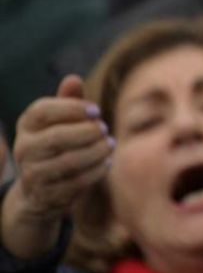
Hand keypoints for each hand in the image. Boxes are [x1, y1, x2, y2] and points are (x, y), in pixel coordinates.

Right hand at [1, 75, 113, 258]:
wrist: (41, 189)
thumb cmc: (58, 143)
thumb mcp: (61, 121)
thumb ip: (69, 100)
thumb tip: (73, 78)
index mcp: (26, 125)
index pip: (42, 110)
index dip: (71, 108)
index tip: (96, 110)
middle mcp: (24, 149)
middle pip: (56, 137)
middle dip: (87, 131)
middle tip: (105, 128)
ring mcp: (33, 173)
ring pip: (68, 161)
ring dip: (96, 151)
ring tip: (110, 145)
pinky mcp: (47, 194)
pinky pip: (76, 182)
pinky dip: (96, 171)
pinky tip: (107, 162)